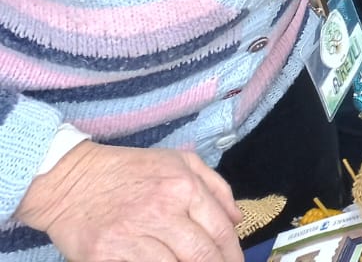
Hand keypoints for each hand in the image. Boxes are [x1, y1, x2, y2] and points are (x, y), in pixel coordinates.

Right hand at [16, 141, 243, 261]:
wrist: (71, 180)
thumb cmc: (131, 170)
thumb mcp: (180, 162)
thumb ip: (216, 188)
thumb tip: (237, 219)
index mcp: (184, 187)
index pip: (220, 231)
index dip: (232, 255)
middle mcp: (162, 212)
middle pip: (202, 255)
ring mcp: (132, 236)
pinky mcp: (105, 256)